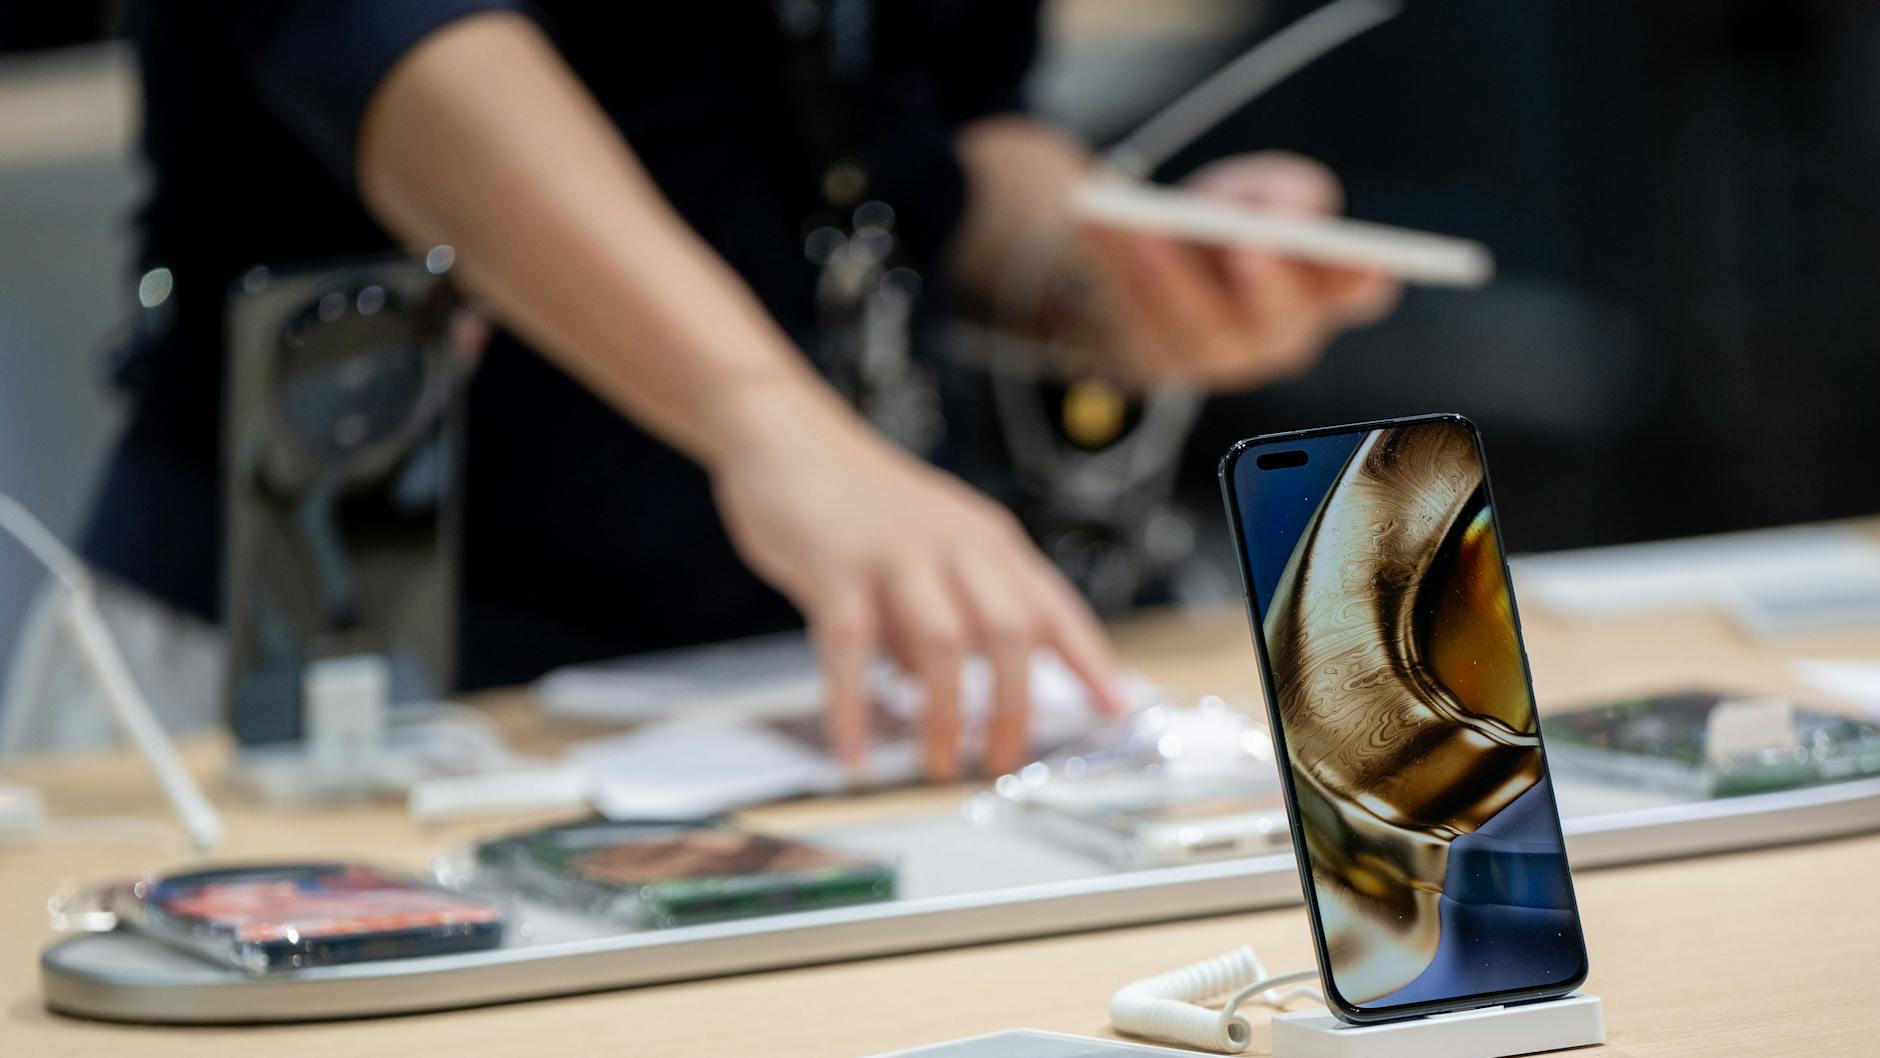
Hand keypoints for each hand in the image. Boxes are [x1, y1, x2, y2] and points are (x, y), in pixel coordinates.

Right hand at [710, 406, 1125, 781]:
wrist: (785, 432)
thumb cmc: (858, 499)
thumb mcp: (925, 549)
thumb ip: (939, 615)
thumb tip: (939, 690)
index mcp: (986, 540)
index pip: (1052, 605)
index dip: (1089, 660)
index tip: (1115, 708)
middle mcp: (953, 544)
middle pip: (1009, 631)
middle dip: (1013, 706)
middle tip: (999, 761)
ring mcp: (896, 553)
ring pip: (944, 642)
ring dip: (945, 714)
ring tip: (936, 763)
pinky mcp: (836, 566)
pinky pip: (849, 647)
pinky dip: (853, 706)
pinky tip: (853, 751)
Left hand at [1076, 151, 1398, 388]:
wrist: (1135, 267)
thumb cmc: (1214, 228)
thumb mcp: (1250, 193)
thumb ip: (1281, 190)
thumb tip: (1292, 208)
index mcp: (1317, 292)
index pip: (1358, 294)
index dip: (1363, 281)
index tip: (1367, 259)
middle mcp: (1275, 336)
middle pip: (1276, 322)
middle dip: (1266, 281)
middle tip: (1249, 242)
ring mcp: (1214, 359)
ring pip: (1194, 323)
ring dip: (1167, 271)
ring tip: (1141, 226)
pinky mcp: (1155, 362)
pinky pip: (1133, 319)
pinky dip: (1111, 268)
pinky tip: (1092, 225)